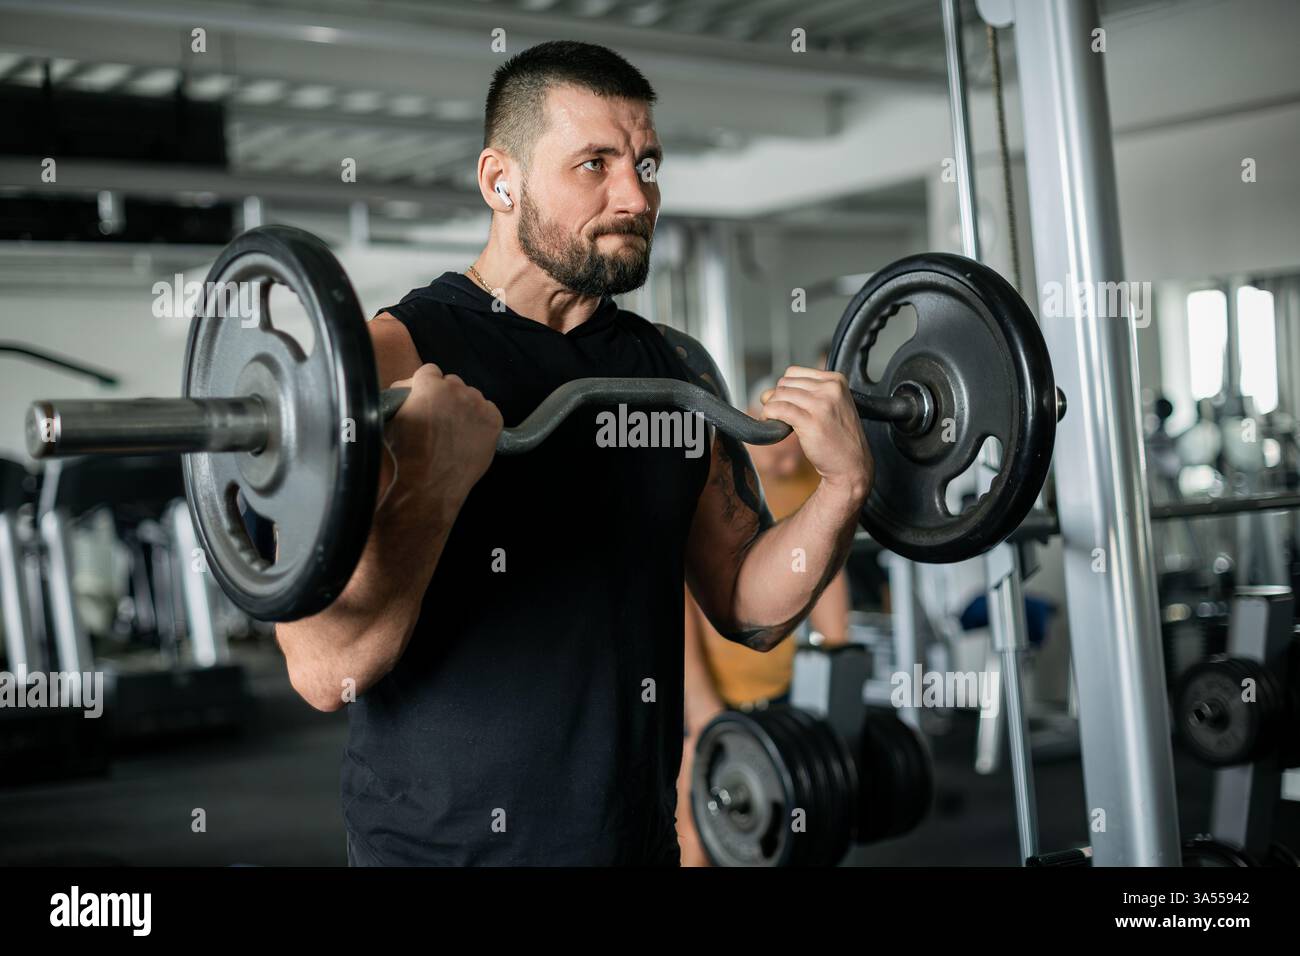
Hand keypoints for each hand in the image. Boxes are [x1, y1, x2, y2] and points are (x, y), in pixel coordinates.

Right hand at [382, 363, 502, 522]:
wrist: (431, 483)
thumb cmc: (408, 455)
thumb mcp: (391, 420)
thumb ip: (401, 396)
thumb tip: (405, 387)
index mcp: (429, 385)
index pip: (430, 371)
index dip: (425, 385)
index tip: (425, 398)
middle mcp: (456, 390)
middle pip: (452, 383)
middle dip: (445, 396)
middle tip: (439, 417)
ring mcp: (477, 405)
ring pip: (471, 396)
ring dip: (463, 407)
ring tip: (454, 429)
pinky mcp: (494, 420)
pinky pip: (488, 411)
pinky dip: (480, 419)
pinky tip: (469, 434)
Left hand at [758, 367, 872, 501]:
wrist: (851, 464)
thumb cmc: (837, 438)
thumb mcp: (827, 407)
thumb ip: (799, 395)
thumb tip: (766, 393)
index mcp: (836, 381)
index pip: (794, 372)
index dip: (784, 388)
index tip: (785, 403)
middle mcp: (830, 389)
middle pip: (785, 383)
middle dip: (776, 398)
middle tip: (778, 415)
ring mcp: (821, 404)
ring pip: (780, 395)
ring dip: (770, 408)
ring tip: (774, 421)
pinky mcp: (811, 421)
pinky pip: (779, 409)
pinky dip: (768, 415)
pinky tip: (770, 424)